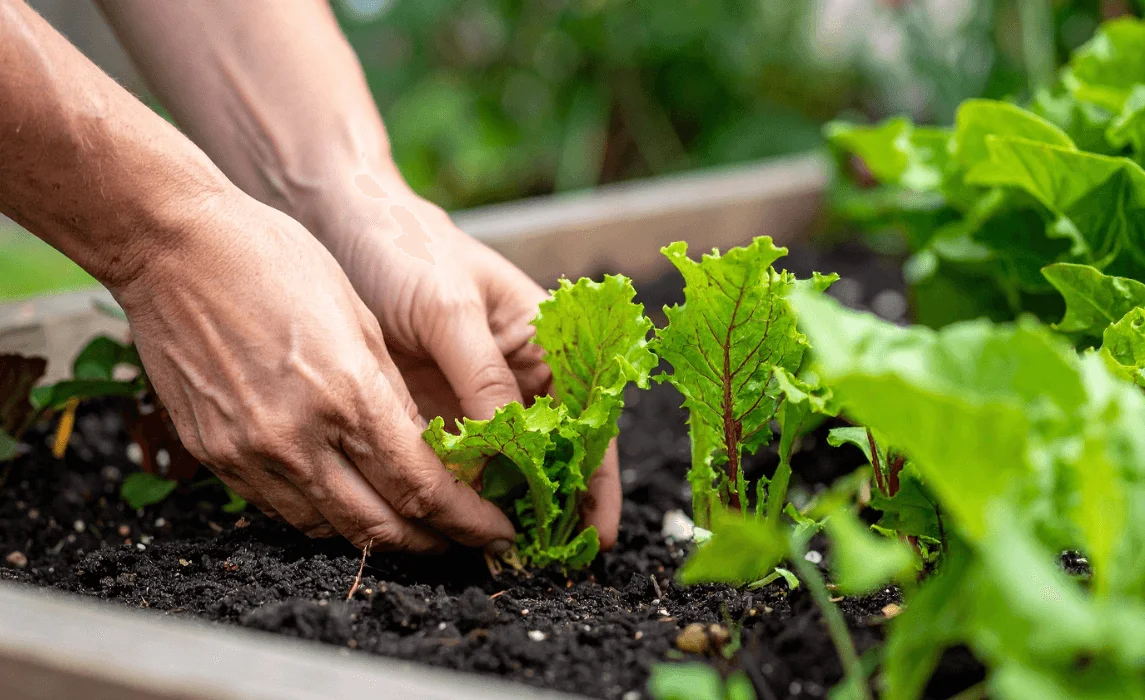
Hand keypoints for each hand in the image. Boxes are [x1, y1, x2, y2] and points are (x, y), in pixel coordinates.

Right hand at [112, 189, 514, 550]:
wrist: (172, 247)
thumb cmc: (273, 261)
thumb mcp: (359, 317)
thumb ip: (393, 395)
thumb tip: (426, 449)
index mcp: (347, 395)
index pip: (422, 488)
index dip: (468, 520)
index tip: (499, 532)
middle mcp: (297, 439)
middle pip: (381, 528)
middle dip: (433, 544)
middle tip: (463, 541)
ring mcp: (249, 454)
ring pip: (329, 530)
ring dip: (379, 534)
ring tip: (412, 524)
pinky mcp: (214, 456)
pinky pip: (280, 509)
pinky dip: (324, 514)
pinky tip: (348, 496)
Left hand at [307, 172, 622, 548]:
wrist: (341, 222)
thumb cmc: (407, 247)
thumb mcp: (449, 309)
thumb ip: (482, 379)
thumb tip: (509, 450)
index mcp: (547, 341)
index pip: (589, 419)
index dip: (596, 480)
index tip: (593, 536)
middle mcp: (517, 374)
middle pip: (551, 453)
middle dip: (552, 506)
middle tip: (540, 561)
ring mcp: (474, 395)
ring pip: (502, 465)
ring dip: (503, 508)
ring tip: (499, 553)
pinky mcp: (431, 406)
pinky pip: (453, 459)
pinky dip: (457, 492)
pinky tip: (450, 522)